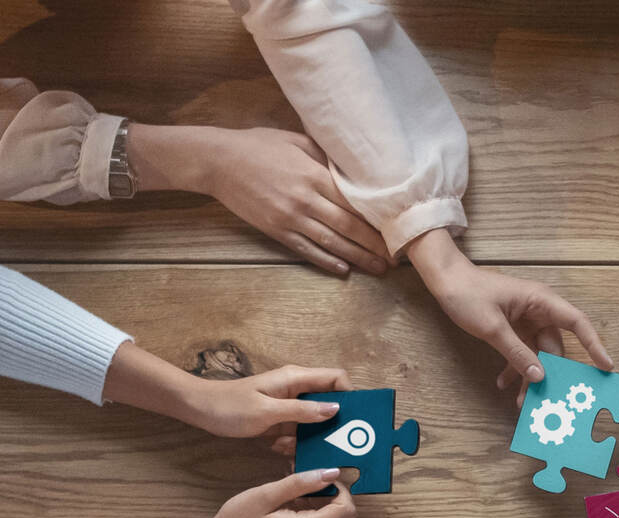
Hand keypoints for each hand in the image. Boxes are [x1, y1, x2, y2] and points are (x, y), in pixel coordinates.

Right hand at [127, 124, 391, 275]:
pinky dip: (326, 261)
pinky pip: (306, 250)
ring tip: (378, 269)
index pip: (354, 202)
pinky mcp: (276, 230)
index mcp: (313, 175)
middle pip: (348, 227)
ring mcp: (290, 218)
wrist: (218, 160)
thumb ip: (325, 157)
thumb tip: (354, 169)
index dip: (377, 219)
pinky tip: (343, 270)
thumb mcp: (296, 141)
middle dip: (374, 245)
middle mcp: (305, 200)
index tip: (396, 228)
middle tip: (396, 258)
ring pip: (331, 243)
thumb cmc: (259, 146)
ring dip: (357, 258)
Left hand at [189, 364, 352, 449]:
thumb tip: (335, 410)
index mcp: (295, 379)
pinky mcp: (281, 417)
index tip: (354, 418)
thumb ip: (301, 411)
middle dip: (334, 421)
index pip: (336, 378)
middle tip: (337, 441)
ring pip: (315, 419)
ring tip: (297, 448)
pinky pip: (299, 429)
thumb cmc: (229, 406)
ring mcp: (289, 403)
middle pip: (330, 400)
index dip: (350, 394)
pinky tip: (281, 448)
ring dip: (311, 436)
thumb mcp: (267, 411)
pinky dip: (295, 441)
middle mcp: (296, 388)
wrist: (199, 409)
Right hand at [196, 469, 356, 517]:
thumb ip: (301, 483)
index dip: (341, 490)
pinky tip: (283, 509)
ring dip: (313, 505)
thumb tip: (332, 473)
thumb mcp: (265, 496)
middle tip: (298, 480)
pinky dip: (305, 517)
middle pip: (336, 517)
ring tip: (287, 494)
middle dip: (324, 495)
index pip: (347, 511)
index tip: (321, 478)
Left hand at [408, 229, 612, 404]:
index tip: (606, 366)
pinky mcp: (513, 329)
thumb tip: (540, 377)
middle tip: (550, 400)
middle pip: (555, 348)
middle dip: (551, 375)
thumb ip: (518, 353)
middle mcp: (539, 312)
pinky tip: (503, 384)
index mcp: (541, 301)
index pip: (577, 323)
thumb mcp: (493, 328)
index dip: (594, 345)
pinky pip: (521, 353)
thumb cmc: (468, 294)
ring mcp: (526, 321)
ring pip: (537, 356)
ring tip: (521, 401)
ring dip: (529, 377)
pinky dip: (514, 369)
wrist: (445, 281)